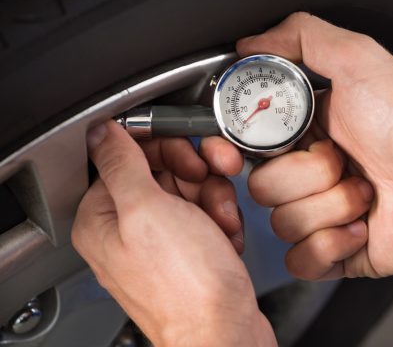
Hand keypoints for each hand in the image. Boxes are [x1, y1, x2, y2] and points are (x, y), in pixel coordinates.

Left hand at [72, 122, 274, 346]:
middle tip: (213, 188)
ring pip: (192, 190)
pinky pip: (207, 214)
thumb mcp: (147, 210)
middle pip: (165, 170)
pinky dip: (222, 221)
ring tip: (222, 223)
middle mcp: (128, 228)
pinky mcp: (189, 251)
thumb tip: (100, 131)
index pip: (129, 156)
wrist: (225, 332)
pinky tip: (225, 239)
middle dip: (198, 176)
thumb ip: (121, 163)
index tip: (191, 157)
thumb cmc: (186, 286)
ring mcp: (161, 241)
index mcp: (103, 217)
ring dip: (215, 200)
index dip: (165, 149)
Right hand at [241, 12, 392, 278]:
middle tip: (349, 161)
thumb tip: (251, 43)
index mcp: (307, 132)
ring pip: (283, 224)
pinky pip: (301, 260)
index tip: (294, 140)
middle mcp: (310, 173)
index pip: (250, 146)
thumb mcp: (359, 59)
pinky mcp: (337, 251)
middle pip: (263, 188)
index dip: (263, 148)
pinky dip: (331, 245)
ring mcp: (323, 213)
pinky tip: (362, 226)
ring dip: (332, 207)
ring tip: (368, 191)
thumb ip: (302, 37)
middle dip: (311, 176)